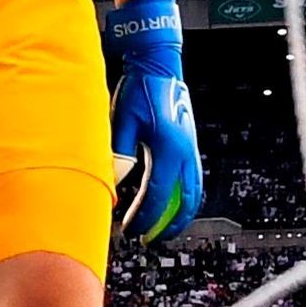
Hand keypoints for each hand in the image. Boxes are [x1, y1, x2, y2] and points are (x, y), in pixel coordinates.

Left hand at [106, 0, 198, 246]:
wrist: (159, 66)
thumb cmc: (137, 90)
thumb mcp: (121, 121)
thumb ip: (117, 154)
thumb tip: (112, 185)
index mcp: (168, 148)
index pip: (157, 196)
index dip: (144, 219)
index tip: (129, 231)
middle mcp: (185, 152)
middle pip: (183, 202)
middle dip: (166, 225)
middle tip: (147, 240)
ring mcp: (191, 149)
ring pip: (193, 194)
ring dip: (180, 216)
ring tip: (162, 231)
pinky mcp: (190, 145)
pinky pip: (193, 181)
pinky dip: (185, 200)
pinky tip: (172, 207)